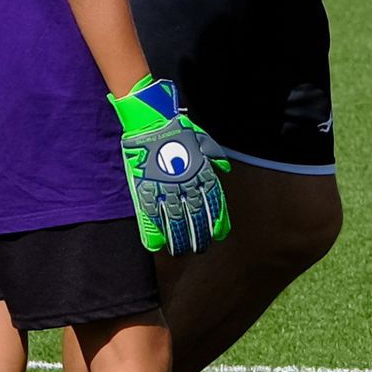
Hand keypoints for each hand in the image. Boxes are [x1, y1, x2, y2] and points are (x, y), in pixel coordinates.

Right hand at [112, 77, 231, 253]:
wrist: (151, 121)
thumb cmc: (178, 130)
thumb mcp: (203, 141)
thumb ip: (214, 157)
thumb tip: (225, 169)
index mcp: (201, 173)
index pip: (213, 202)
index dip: (216, 220)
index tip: (219, 235)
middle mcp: (186, 183)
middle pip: (195, 216)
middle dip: (199, 234)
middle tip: (200, 248)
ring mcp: (165, 187)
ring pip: (175, 219)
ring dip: (179, 238)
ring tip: (182, 251)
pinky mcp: (145, 188)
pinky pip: (152, 215)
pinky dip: (155, 231)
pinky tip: (159, 244)